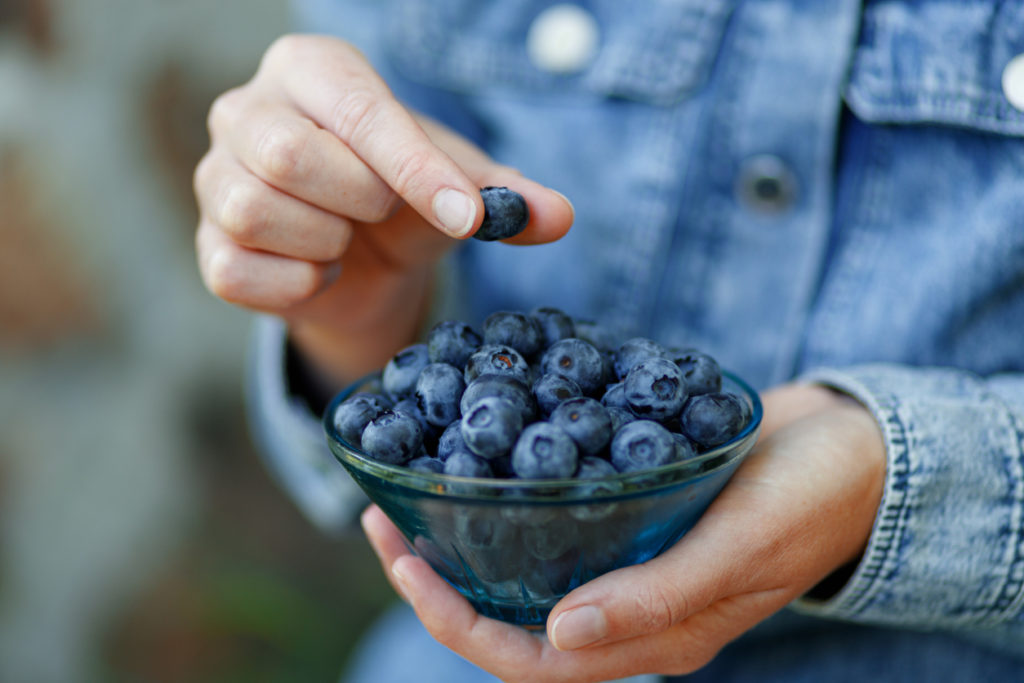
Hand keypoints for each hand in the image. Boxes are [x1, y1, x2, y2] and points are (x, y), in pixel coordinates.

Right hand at [193, 34, 573, 381]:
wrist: (364, 265)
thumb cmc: (406, 203)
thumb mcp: (459, 187)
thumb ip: (507, 197)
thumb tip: (559, 217)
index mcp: (311, 70)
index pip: (357, 109)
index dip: (415, 168)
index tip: (466, 217)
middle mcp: (246, 110)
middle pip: (289, 156)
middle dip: (359, 200)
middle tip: (379, 213)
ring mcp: (214, 179)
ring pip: (257, 212)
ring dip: (328, 243)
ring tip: (346, 238)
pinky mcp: (207, 247)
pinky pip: (239, 272)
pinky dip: (299, 285)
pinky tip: (320, 271)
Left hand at [362, 383, 885, 681]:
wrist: (853, 450)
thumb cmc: (809, 500)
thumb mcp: (742, 548)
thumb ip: (659, 597)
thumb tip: (558, 636)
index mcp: (653, 636)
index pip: (530, 659)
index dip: (455, 620)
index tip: (402, 561)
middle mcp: (630, 609)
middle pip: (511, 619)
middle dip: (437, 582)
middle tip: (381, 518)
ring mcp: (630, 564)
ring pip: (526, 574)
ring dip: (463, 544)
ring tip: (410, 493)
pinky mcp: (635, 518)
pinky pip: (556, 524)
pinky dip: (509, 503)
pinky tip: (482, 460)